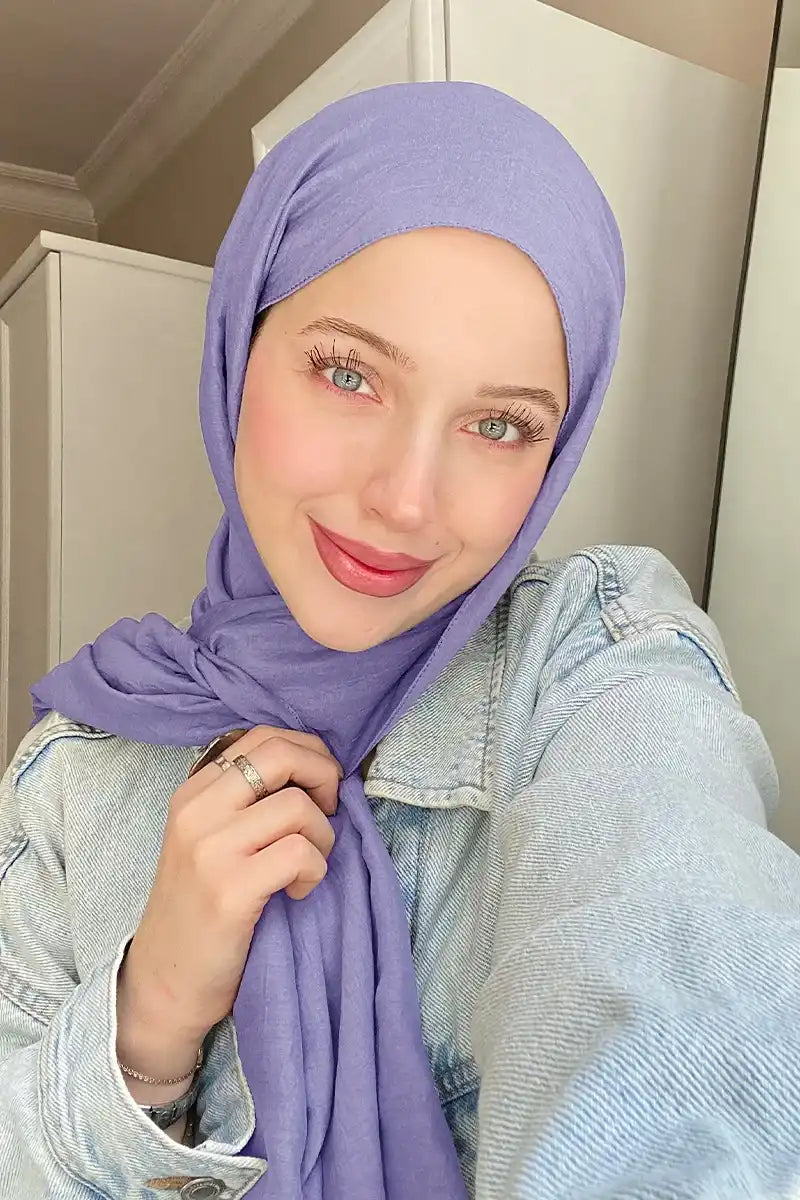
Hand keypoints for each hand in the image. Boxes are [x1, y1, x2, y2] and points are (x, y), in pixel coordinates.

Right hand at [116, 726, 340, 1078]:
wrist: (165, 982)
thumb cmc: (201, 908)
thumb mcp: (209, 838)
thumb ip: (246, 800)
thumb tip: (316, 766)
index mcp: (193, 792)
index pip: (263, 736)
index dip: (308, 752)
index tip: (319, 788)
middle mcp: (196, 811)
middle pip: (281, 755)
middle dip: (324, 775)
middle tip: (330, 812)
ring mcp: (210, 850)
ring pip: (298, 807)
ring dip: (323, 837)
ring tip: (309, 865)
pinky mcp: (230, 890)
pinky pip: (300, 853)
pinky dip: (315, 871)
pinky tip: (297, 891)